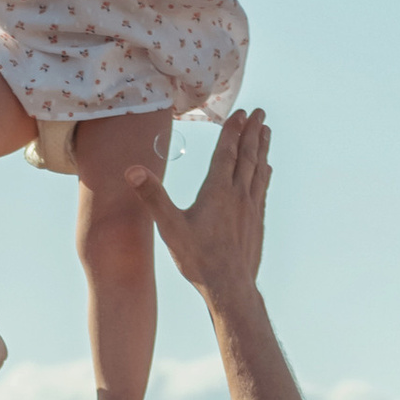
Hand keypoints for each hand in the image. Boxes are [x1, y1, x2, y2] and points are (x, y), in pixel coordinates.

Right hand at [126, 106, 269, 304]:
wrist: (231, 286)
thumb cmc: (198, 259)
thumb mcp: (170, 227)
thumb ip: (153, 197)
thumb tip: (132, 170)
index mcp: (218, 191)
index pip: (227, 152)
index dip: (233, 131)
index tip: (241, 113)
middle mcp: (238, 194)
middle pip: (247, 155)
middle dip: (252, 132)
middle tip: (259, 112)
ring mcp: (251, 207)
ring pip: (259, 169)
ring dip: (262, 147)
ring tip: (267, 130)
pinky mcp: (257, 221)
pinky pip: (262, 188)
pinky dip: (264, 172)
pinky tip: (266, 169)